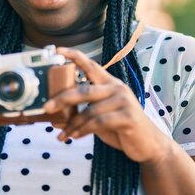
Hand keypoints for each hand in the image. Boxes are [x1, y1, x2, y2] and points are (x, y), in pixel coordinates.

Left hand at [44, 47, 168, 163]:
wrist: (147, 143)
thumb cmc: (121, 127)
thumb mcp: (102, 114)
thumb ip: (85, 109)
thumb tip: (57, 113)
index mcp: (110, 83)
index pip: (91, 65)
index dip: (74, 56)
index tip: (57, 50)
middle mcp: (117, 88)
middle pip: (84, 89)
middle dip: (62, 98)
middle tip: (47, 107)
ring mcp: (124, 101)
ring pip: (90, 110)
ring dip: (73, 124)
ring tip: (63, 134)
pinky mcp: (128, 117)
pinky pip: (99, 122)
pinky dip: (83, 130)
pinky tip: (75, 136)